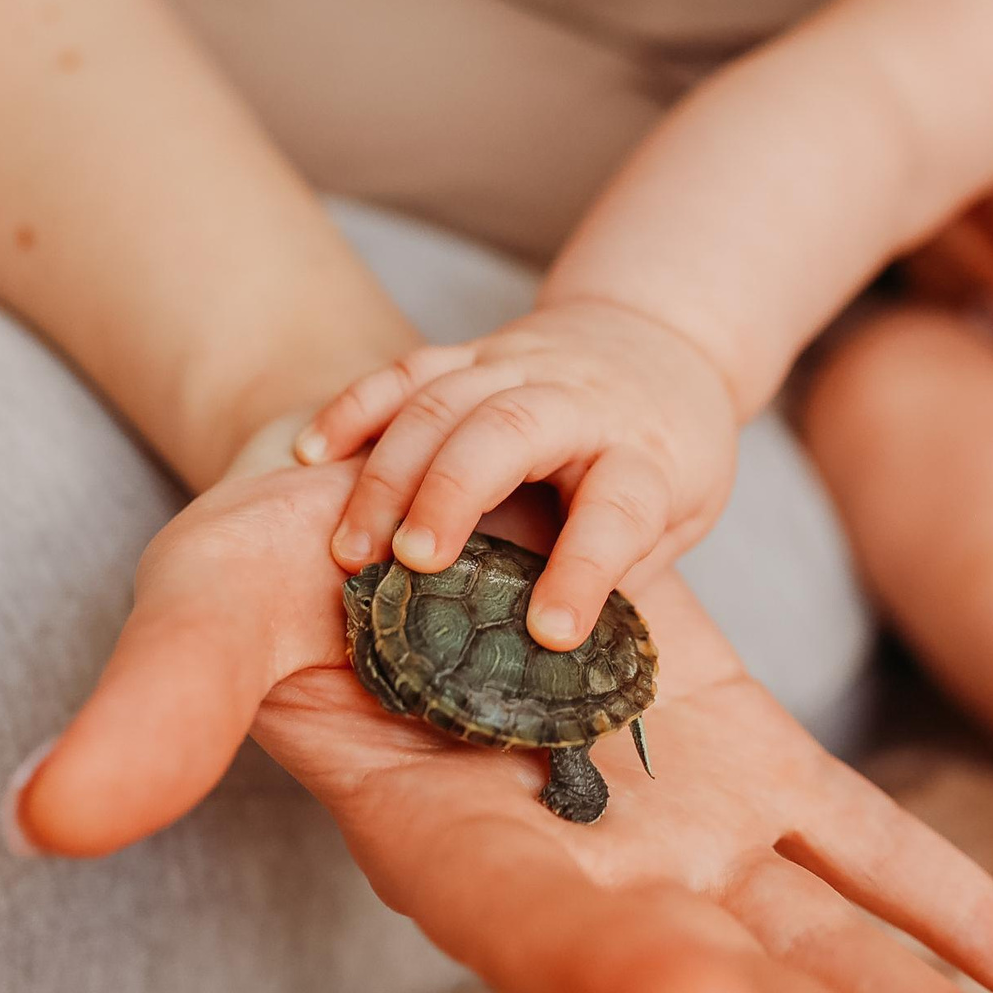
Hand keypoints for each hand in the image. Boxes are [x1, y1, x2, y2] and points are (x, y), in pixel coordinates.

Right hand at [7, 443, 992, 992]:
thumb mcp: (208, 605)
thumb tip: (55, 813)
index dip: (644, 984)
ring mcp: (680, 828)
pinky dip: (956, 919)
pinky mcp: (748, 764)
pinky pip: (868, 853)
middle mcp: (585, 872)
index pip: (563, 945)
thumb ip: (160, 710)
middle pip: (727, 987)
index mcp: (455, 851)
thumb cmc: (269, 565)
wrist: (386, 496)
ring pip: (823, 947)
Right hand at [293, 299, 740, 649]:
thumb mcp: (681, 511)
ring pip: (444, 397)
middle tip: (409, 562)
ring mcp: (520, 365)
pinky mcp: (474, 352)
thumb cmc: (667, 446)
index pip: (618, 509)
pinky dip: (354, 406)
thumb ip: (624, 566)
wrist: (659, 334)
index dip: (583, 572)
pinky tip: (312, 453)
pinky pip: (406, 369)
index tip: (549, 634)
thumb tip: (560, 658)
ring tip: (349, 548)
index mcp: (646, 452)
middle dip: (452, 491)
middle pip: (512, 427)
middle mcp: (580, 399)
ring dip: (389, 469)